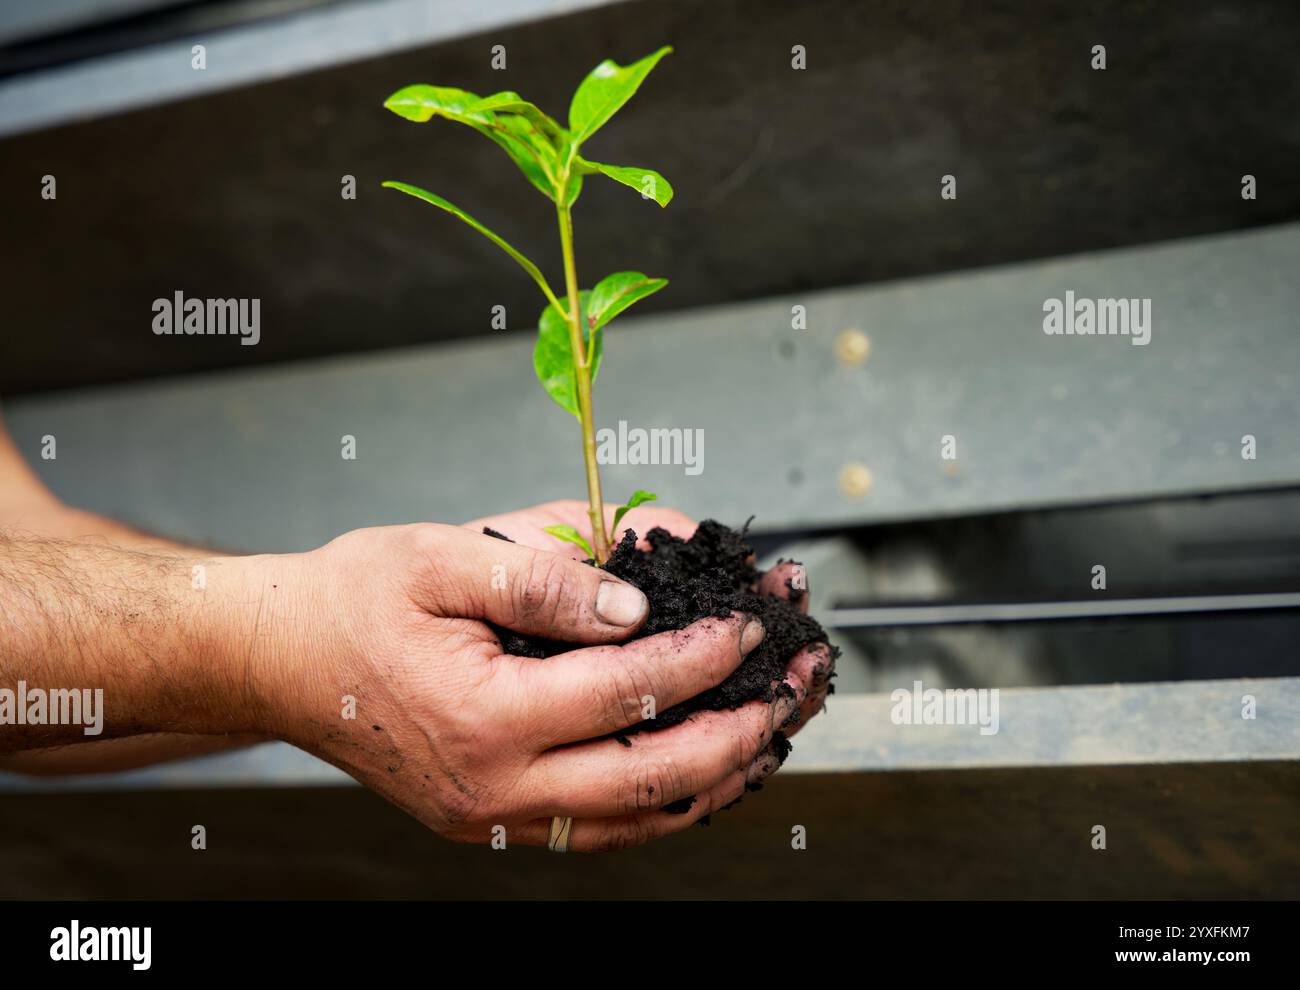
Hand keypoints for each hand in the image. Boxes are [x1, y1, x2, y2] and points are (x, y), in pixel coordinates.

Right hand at [241, 502, 826, 850]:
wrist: (282, 662)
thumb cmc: (356, 602)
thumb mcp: (443, 559)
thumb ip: (546, 576)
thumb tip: (638, 603)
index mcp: (484, 718)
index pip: (628, 692)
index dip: (703, 653)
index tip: (751, 618)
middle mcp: (496, 789)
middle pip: (655, 776)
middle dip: (743, 725)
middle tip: (798, 680)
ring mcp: (498, 820)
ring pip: (642, 818)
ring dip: (722, 772)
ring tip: (780, 723)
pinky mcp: (498, 823)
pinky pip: (608, 826)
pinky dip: (670, 799)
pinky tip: (710, 762)